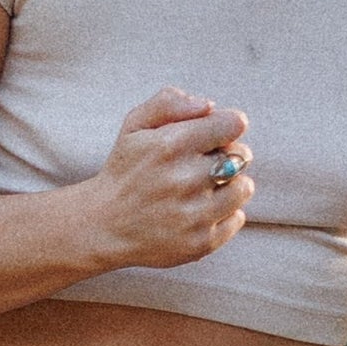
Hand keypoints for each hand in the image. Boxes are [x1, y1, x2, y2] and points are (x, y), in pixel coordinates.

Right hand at [79, 86, 255, 269]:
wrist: (103, 226)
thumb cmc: (125, 170)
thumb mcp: (135, 125)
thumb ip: (169, 103)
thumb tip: (210, 105)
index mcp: (170, 145)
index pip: (233, 124)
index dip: (228, 126)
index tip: (217, 134)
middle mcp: (184, 180)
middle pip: (241, 155)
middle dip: (229, 154)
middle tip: (204, 164)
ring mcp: (194, 214)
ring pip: (243, 188)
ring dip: (231, 185)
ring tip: (205, 188)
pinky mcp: (200, 242)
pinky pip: (237, 219)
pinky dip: (226, 214)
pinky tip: (200, 211)